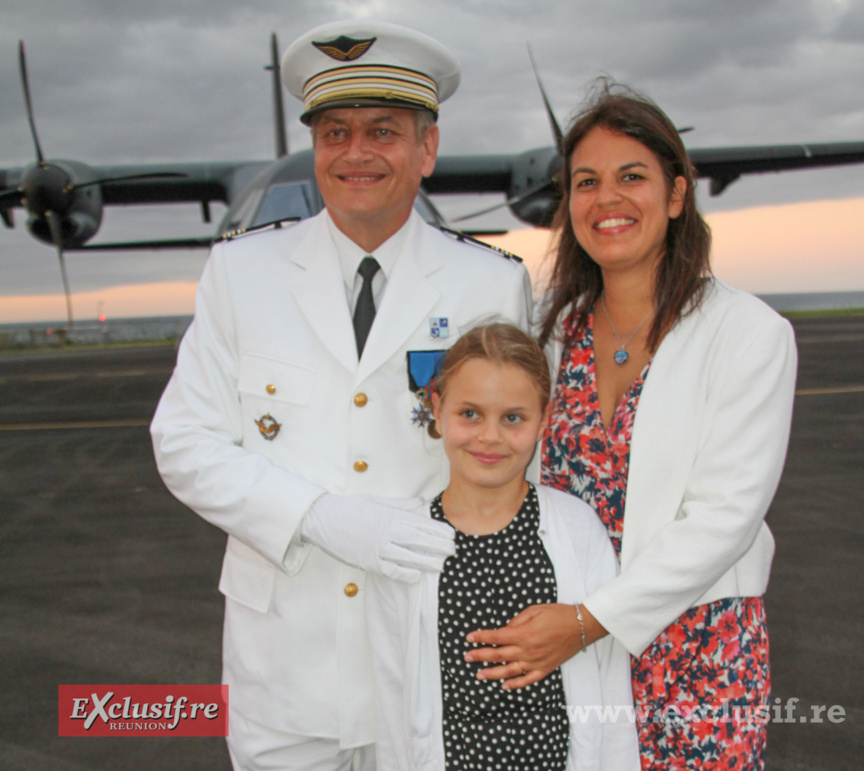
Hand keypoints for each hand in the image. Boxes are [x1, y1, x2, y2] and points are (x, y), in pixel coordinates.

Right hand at [301, 494, 454, 581]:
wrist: (324, 519)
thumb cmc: (351, 508)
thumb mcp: (377, 500)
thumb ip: (401, 504)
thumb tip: (420, 501)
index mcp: (391, 515)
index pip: (422, 524)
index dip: (439, 531)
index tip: (452, 535)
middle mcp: (388, 531)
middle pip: (420, 540)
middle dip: (439, 546)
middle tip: (453, 551)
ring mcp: (378, 547)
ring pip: (409, 556)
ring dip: (427, 562)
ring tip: (441, 566)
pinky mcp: (368, 561)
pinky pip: (391, 570)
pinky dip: (404, 573)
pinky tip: (416, 576)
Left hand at [465, 603, 606, 688]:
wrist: (581, 626)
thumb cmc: (558, 614)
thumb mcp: (534, 610)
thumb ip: (517, 621)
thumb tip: (504, 630)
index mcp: (523, 634)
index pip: (496, 637)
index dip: (481, 637)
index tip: (469, 638)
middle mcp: (527, 651)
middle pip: (498, 655)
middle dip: (480, 656)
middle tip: (467, 657)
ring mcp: (536, 662)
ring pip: (509, 671)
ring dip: (492, 673)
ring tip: (479, 674)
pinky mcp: (545, 669)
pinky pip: (528, 680)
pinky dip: (515, 684)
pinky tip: (505, 686)